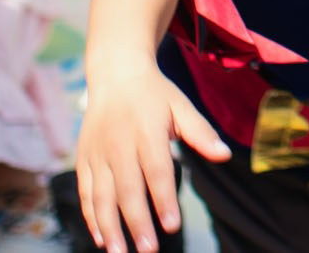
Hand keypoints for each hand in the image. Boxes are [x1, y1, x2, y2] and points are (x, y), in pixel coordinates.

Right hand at [75, 63, 230, 252]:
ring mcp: (97, 153)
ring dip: (110, 228)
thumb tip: (224, 154)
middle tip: (148, 250)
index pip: (157, 171)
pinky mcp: (83, 159)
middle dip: (137, 223)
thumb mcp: (181, 106)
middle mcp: (118, 144)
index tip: (172, 226)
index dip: (163, 199)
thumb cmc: (154, 94)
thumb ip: (201, 132)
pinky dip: (91, 217)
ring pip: (101, 196)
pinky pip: (86, 192)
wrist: (115, 74)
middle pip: (127, 189)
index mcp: (146, 130)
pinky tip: (102, 238)